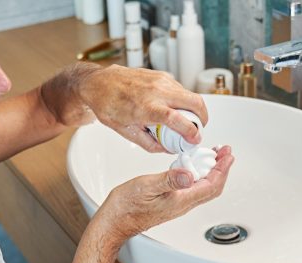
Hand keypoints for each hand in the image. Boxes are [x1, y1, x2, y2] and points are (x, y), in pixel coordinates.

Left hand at [77, 65, 207, 152]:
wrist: (98, 83)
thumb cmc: (107, 105)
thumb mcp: (126, 132)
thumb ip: (149, 143)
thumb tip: (167, 149)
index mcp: (146, 108)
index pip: (177, 119)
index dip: (191, 131)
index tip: (195, 139)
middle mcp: (157, 91)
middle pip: (194, 102)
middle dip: (203, 118)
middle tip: (198, 130)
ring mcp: (161, 80)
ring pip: (190, 95)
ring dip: (193, 109)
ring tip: (185, 120)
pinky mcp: (161, 75)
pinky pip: (180, 89)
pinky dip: (183, 100)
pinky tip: (173, 108)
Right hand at [91, 145, 233, 246]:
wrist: (115, 222)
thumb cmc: (127, 207)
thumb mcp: (148, 186)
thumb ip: (170, 180)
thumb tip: (190, 175)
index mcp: (181, 200)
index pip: (211, 185)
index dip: (223, 169)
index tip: (227, 155)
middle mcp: (182, 204)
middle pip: (212, 187)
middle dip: (221, 169)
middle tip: (225, 153)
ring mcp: (177, 204)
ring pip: (203, 188)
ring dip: (211, 172)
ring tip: (213, 157)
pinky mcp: (170, 202)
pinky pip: (192, 189)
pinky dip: (198, 175)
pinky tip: (191, 167)